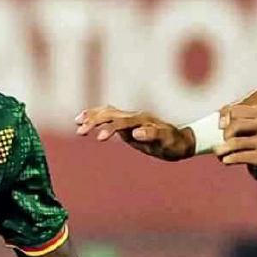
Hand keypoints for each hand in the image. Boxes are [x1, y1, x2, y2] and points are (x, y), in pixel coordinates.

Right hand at [75, 105, 194, 161]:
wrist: (179, 141)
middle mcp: (134, 116)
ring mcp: (130, 118)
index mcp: (141, 120)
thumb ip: (152, 135)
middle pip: (110, 114)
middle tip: (80, 131)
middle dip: (94, 121)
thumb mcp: (165, 142)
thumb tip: (136, 133)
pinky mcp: (127, 123)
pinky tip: (85, 119)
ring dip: (92, 116)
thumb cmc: (174, 143)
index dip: (110, 128)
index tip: (99, 139)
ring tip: (77, 122)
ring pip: (107, 113)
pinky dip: (96, 116)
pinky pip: (109, 116)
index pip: (121, 122)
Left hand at [216, 104, 256, 180]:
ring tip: (219, 153)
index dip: (223, 118)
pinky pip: (241, 157)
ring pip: (236, 142)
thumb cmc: (250, 139)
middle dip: (225, 134)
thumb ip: (230, 115)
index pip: (234, 111)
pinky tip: (226, 160)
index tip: (221, 126)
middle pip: (236, 125)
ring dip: (223, 149)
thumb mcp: (243, 123)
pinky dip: (230, 159)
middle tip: (223, 141)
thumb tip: (222, 123)